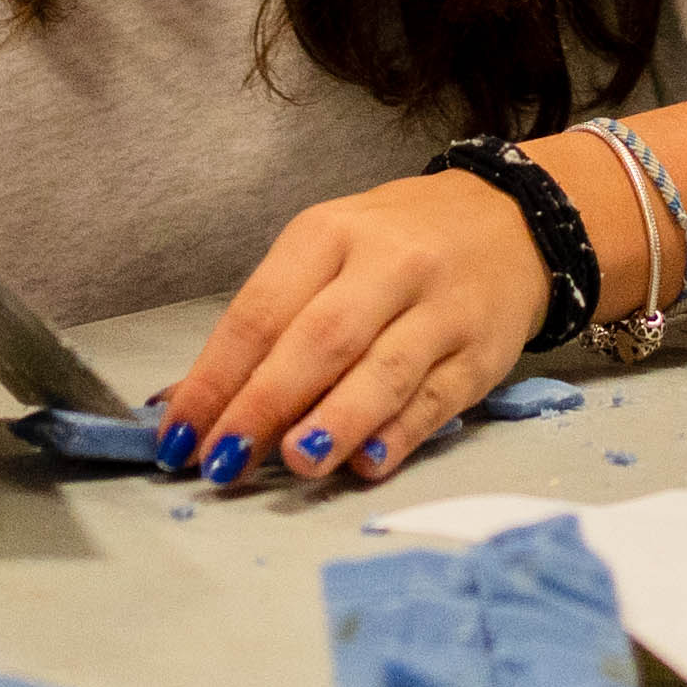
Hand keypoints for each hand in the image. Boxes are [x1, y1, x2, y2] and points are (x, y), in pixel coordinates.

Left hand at [150, 167, 549, 491]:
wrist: (510, 220)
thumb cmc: (393, 247)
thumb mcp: (323, 257)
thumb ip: (264, 327)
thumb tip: (183, 406)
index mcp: (328, 234)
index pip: (260, 312)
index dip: (215, 379)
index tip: (177, 437)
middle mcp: (388, 264)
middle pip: (320, 340)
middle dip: (265, 405)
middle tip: (222, 462)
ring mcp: (441, 309)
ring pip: (385, 369)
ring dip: (336, 420)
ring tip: (296, 463)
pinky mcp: (483, 353)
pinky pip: (437, 399)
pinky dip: (400, 434)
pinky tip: (368, 465)